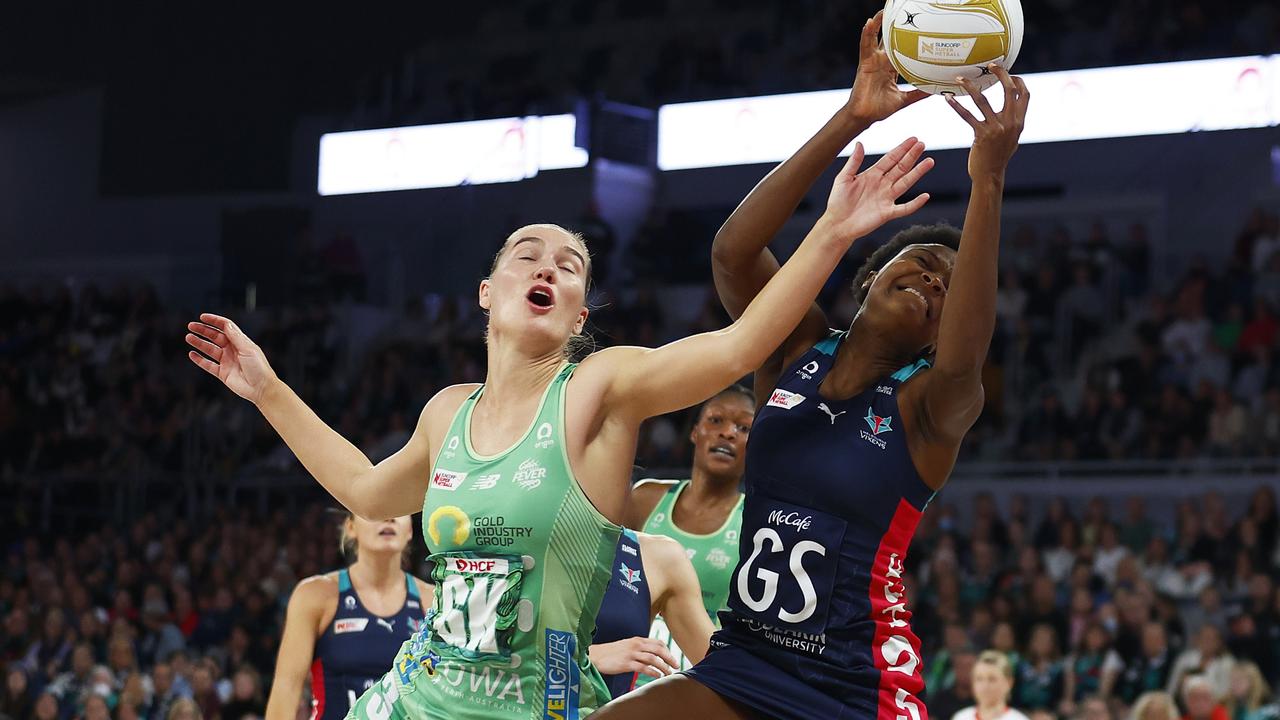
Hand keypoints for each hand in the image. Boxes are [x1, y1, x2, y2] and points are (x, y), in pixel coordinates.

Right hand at [186, 313, 279, 404]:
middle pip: (215, 336)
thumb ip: (236, 337)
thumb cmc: (259, 368)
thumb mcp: (248, 349)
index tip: (203, 317)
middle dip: (203, 330)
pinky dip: (199, 359)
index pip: (226, 327)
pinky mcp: (222, 373)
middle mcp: (233, 350)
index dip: (215, 321)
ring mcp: (227, 361)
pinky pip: (208, 365)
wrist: (261, 388)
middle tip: (191, 326)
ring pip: (210, 349)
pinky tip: (192, 354)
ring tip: (188, 337)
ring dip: (199, 343)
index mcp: (241, 342)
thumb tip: (226, 325)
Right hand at [587, 637, 678, 678]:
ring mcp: (631, 654)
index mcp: (637, 640)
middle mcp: (636, 645)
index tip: (671, 657)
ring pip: (653, 659)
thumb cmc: (609, 652)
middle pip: (658, 649)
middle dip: (669, 657)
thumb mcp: (626, 646)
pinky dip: (653, 672)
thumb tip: (649, 655)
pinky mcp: (627, 663)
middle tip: (676, 665)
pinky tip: (658, 676)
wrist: (595, 655)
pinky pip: (644, 668)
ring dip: (663, 666)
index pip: (657, 642)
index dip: (667, 650)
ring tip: (669, 673)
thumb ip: (637, 648)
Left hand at [819, 136, 933, 241]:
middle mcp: (882, 185)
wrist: (836, 224)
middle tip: (923, 145)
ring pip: (906, 183)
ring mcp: (886, 198)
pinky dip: (915, 203)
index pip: (890, 159)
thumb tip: (860, 143)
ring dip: (917, 172)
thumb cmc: (837, 202)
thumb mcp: (843, 178)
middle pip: (901, 167)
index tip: (913, 139)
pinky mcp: (887, 213)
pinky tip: (925, 196)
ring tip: (929, 161)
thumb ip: (853, 162)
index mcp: (872, 175)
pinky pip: (904, 208)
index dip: (901, 149)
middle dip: (912, 156)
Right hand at [845, 11, 928, 123]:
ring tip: (884, 10)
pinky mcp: (864, 63)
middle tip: (900, 12)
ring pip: (876, 39)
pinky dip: (867, 34)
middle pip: (888, 40)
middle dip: (892, 27)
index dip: (907, 38)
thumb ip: (918, 93)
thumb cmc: (880, 109)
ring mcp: (872, 61)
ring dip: (879, 24)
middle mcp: (882, 62)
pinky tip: (869, 23)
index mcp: (891, 69)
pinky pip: (865, 46)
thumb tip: (936, 91)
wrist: (865, 116)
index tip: (917, 27)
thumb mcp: (904, 99)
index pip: (900, 49)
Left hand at [946, 65, 1029, 180]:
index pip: (1024, 94)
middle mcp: (1010, 122)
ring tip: (960, 79)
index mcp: (1019, 121)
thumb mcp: (1012, 138)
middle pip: (1008, 90)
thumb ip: (1012, 123)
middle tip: (989, 66)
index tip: (1008, 72)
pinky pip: (967, 115)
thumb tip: (1011, 110)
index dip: (1018, 80)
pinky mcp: (981, 134)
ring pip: (983, 100)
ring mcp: (996, 128)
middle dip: (1000, 74)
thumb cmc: (998, 156)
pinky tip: (948, 98)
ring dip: (970, 86)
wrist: (990, 175)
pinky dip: (956, 105)